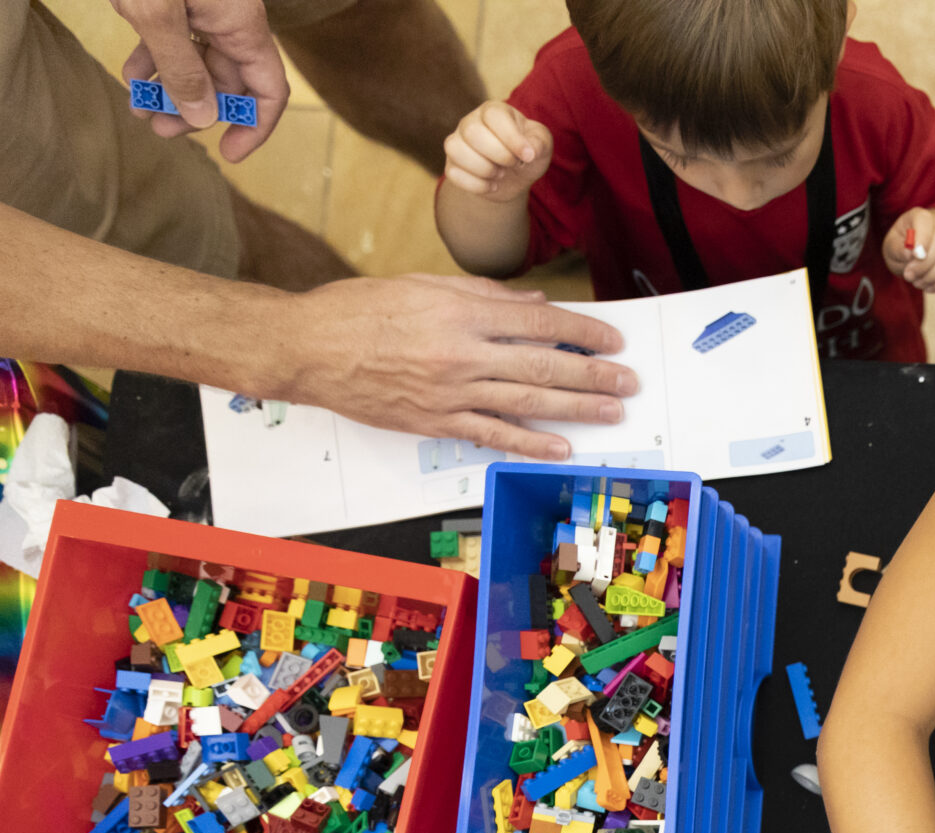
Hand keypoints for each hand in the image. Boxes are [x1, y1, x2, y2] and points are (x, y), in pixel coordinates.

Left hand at [113, 0, 288, 160]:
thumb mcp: (156, 12)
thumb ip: (180, 66)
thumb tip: (203, 117)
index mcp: (241, 25)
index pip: (268, 91)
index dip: (253, 126)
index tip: (228, 153)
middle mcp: (229, 21)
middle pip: (226, 81)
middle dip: (196, 110)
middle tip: (161, 130)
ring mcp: (202, 9)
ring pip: (195, 63)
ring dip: (170, 90)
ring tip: (140, 110)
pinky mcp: (176, 0)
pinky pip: (173, 39)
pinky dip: (153, 60)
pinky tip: (132, 73)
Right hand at [273, 274, 635, 458]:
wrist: (307, 347)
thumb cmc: (359, 309)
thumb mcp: (423, 285)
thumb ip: (484, 295)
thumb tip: (536, 305)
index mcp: (460, 313)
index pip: (539, 323)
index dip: (582, 332)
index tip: (611, 340)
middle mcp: (461, 353)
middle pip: (543, 365)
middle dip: (593, 375)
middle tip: (627, 381)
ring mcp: (450, 391)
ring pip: (527, 400)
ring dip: (577, 408)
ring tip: (612, 412)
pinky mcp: (436, 421)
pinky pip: (493, 434)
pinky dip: (530, 442)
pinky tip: (562, 446)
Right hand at [442, 101, 554, 203]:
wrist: (514, 177)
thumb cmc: (527, 153)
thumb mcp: (542, 144)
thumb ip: (540, 142)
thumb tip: (529, 151)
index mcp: (494, 111)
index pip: (494, 115)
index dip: (512, 138)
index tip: (528, 156)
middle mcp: (471, 122)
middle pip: (473, 132)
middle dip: (500, 155)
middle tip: (513, 163)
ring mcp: (457, 143)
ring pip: (456, 150)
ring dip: (485, 169)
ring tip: (501, 173)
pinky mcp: (452, 165)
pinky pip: (454, 174)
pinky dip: (478, 186)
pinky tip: (492, 185)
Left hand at [884, 209, 934, 292]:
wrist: (916, 253)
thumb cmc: (901, 248)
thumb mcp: (891, 247)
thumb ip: (897, 249)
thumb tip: (909, 254)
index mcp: (920, 217)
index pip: (926, 222)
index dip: (923, 239)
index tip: (915, 256)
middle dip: (924, 264)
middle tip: (908, 275)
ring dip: (933, 276)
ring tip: (917, 282)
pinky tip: (929, 286)